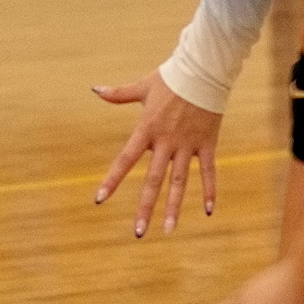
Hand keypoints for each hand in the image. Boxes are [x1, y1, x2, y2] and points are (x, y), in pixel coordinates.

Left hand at [88, 74, 225, 236]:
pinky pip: (208, 171)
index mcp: (147, 129)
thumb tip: (94, 89)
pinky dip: (210, 190)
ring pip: (179, 181)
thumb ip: (118, 94)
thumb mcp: (142, 86)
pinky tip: (209, 211)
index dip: (112, 180)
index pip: (125, 159)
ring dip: (175, 206)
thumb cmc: (170, 78)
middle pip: (153, 180)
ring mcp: (187, 145)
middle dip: (145, 207)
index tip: (100, 199)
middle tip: (138, 232)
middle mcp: (166, 141)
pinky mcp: (207, 144)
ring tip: (169, 230)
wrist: (202, 71)